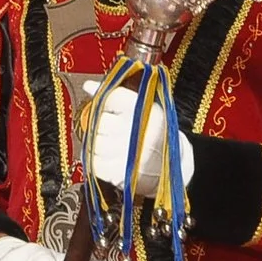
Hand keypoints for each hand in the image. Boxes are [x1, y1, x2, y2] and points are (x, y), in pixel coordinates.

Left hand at [83, 82, 193, 200]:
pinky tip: (108, 159)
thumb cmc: (154, 133)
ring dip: (97, 144)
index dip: (104, 102)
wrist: (173, 167)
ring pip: (94, 143)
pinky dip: (96, 160)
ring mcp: (131, 155)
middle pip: (101, 122)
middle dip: (100, 125)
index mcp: (151, 112)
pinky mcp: (122, 174)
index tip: (106, 107)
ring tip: (110, 145)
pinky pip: (94, 163)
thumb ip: (117, 95)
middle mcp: (142, 133)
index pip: (112, 98)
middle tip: (110, 130)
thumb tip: (87, 86)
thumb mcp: (146, 109)